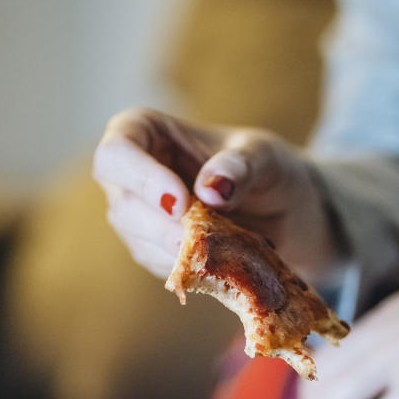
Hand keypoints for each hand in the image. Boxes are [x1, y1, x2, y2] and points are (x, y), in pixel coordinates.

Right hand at [92, 107, 337, 281]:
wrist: (282, 209)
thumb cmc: (266, 169)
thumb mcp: (265, 157)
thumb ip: (240, 166)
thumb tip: (212, 189)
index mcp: (145, 132)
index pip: (116, 153)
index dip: (141, 179)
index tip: (181, 203)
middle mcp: (132, 174)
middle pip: (123, 204)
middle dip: (163, 226)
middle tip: (205, 239)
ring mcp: (139, 216)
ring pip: (139, 241)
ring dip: (182, 250)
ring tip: (228, 246)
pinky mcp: (155, 251)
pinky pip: (163, 266)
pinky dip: (194, 266)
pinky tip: (224, 259)